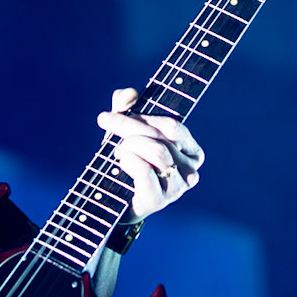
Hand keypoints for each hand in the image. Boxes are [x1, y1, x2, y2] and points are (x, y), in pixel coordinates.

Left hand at [96, 86, 203, 222]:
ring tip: (117, 151)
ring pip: (157, 152)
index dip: (144, 115)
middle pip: (161, 137)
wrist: (116, 202)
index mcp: (191, 151)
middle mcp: (190, 170)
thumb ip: (126, 108)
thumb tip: (129, 93)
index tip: (115, 112)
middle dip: (128, 124)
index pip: (172, 125)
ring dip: (129, 145)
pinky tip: (121, 162)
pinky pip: (145, 171)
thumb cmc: (127, 163)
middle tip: (104, 120)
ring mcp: (177, 188)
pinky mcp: (159, 200)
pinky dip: (129, 161)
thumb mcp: (125, 131)